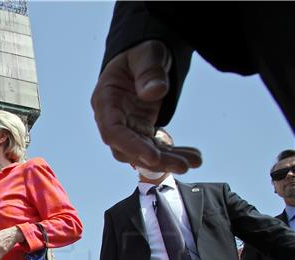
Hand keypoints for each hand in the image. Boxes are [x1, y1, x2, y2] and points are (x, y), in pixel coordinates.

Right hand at [91, 40, 201, 173]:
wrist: (142, 58)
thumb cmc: (140, 53)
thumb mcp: (146, 55)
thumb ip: (149, 72)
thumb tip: (155, 92)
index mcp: (106, 101)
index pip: (113, 132)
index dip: (131, 147)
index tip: (153, 158)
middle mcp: (112, 119)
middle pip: (128, 149)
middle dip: (155, 160)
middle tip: (183, 165)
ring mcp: (127, 127)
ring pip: (143, 152)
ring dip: (167, 160)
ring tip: (195, 161)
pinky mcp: (141, 130)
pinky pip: (155, 147)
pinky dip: (173, 153)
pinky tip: (193, 157)